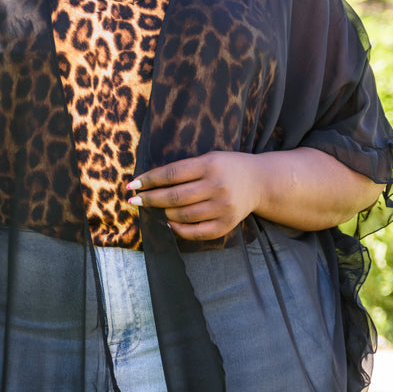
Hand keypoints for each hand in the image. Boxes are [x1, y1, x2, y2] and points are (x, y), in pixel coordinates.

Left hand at [127, 152, 259, 240]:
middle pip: (174, 196)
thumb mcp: (209, 159)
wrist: (260, 182)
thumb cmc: (227, 168)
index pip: (172, 173)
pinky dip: (179, 229)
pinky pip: (196, 232)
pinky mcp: (227, 223)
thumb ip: (183, 170)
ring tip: (157, 210)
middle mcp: (217, 186)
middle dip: (150, 199)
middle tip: (134, 201)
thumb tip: (150, 185)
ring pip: (183, 215)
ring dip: (164, 213)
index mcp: (210, 165)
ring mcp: (223, 207)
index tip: (132, 185)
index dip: (149, 180)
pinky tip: (170, 223)